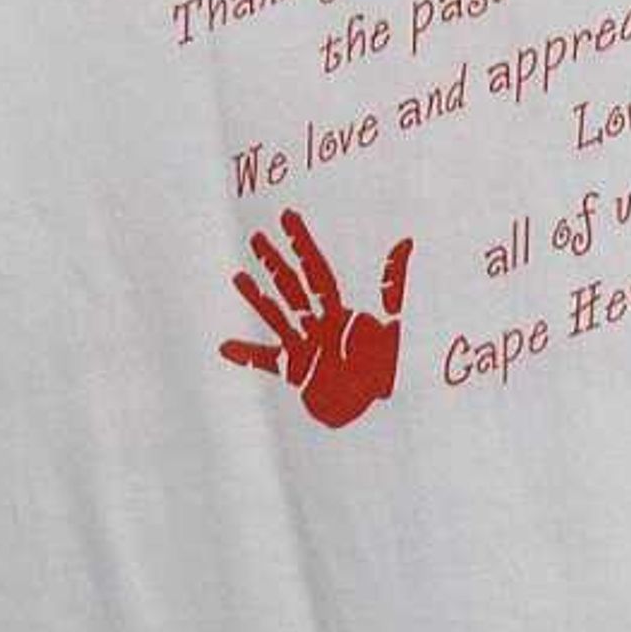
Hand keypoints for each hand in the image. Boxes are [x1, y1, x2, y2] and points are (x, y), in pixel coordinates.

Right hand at [217, 209, 411, 429]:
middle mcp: (320, 325)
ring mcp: (306, 347)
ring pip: (276, 316)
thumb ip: (394, 287)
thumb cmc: (389, 368)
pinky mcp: (298, 371)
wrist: (383, 414)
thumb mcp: (395, 324)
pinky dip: (246, 354)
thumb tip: (405, 243)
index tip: (288, 217)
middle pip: (292, 287)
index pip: (316, 271)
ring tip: (237, 278)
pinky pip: (267, 361)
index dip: (302, 244)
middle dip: (275, 262)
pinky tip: (225, 347)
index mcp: (340, 312)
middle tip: (256, 237)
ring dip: (257, 298)